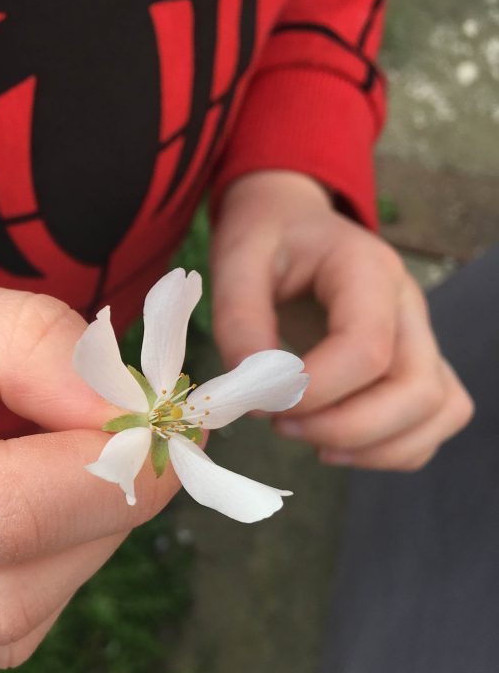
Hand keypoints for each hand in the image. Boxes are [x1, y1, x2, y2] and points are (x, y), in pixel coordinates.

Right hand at [0, 243, 179, 668]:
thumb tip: (126, 411)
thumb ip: (13, 341)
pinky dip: (33, 571)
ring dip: (76, 548)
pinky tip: (24, 500)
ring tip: (78, 459)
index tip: (170, 423)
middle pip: (1, 597)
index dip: (106, 476)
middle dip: (104, 520)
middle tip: (151, 443)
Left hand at [210, 170, 473, 470]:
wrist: (291, 223)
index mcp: (368, 270)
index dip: (313, 390)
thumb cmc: (267, 239)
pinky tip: (331, 444)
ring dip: (372, 446)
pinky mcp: (414, 365)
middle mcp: (408, 306)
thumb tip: (251, 389)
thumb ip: (238, 319)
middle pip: (417, 390)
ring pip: (437, 412)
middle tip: (279, 423)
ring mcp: (420, 337)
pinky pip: (432, 422)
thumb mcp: (236, 260)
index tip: (259, 399)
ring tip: (303, 434)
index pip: (367, 349)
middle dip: (345, 427)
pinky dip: (389, 449)